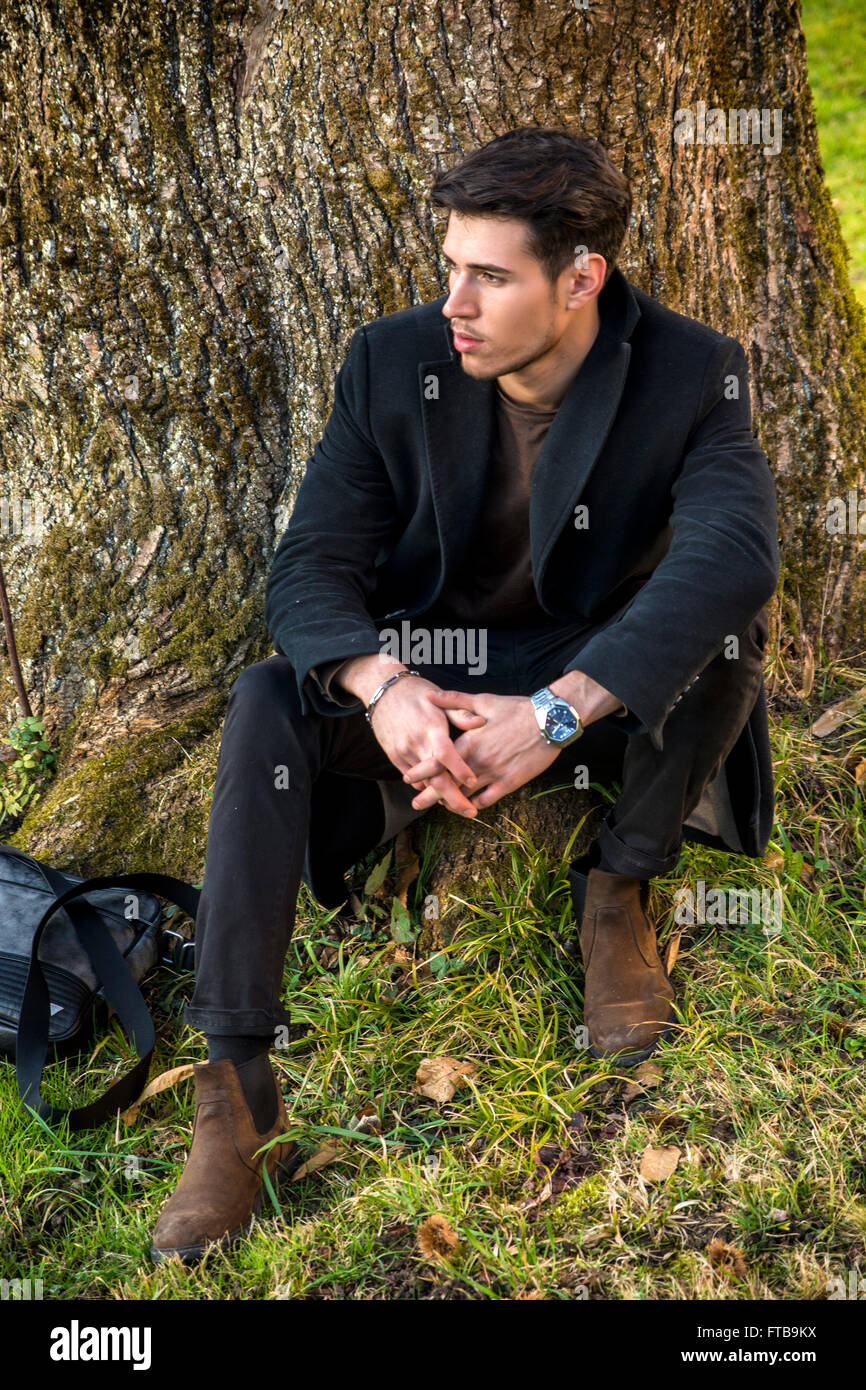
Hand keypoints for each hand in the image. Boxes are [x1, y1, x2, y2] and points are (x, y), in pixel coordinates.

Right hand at [366, 674, 487, 816]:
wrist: (383, 690)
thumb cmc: (417, 693)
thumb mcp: (440, 700)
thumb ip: (460, 713)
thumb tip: (482, 723)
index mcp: (431, 728)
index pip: (446, 755)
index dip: (460, 770)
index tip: (474, 783)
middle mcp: (416, 743)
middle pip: (435, 778)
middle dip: (453, 798)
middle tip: (470, 812)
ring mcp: (403, 751)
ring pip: (423, 782)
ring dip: (440, 796)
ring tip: (459, 806)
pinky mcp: (394, 755)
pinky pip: (411, 778)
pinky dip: (425, 786)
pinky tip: (439, 793)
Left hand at [402, 689, 561, 810]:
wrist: (550, 720)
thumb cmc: (517, 708)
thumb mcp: (483, 701)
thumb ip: (454, 700)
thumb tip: (430, 694)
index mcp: (469, 741)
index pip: (438, 762)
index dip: (421, 772)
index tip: (409, 778)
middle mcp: (478, 761)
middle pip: (447, 784)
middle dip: (430, 795)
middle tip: (416, 803)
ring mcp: (494, 773)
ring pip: (466, 796)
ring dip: (452, 802)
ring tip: (441, 807)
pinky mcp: (510, 782)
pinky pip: (488, 800)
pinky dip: (476, 805)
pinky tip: (470, 806)